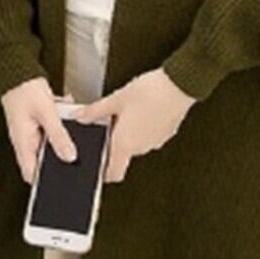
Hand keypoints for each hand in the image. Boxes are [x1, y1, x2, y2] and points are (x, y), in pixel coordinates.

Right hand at [0, 75, 78, 183]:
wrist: (18, 68)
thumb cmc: (24, 88)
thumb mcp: (46, 112)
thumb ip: (58, 135)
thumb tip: (70, 156)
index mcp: (23, 143)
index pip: (31, 174)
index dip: (45, 182)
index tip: (61, 182)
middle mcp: (26, 139)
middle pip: (44, 158)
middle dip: (60, 155)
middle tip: (74, 152)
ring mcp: (32, 130)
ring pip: (51, 140)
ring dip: (62, 133)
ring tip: (68, 123)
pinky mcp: (38, 120)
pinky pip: (52, 126)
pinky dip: (61, 120)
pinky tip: (65, 108)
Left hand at [68, 67, 196, 182]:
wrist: (178, 85)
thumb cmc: (150, 92)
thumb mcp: (116, 99)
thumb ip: (95, 111)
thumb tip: (81, 117)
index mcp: (125, 144)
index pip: (114, 173)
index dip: (104, 173)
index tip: (99, 166)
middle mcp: (142, 147)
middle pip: (124, 154)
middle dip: (116, 141)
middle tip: (111, 124)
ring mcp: (156, 141)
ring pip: (138, 143)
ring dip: (131, 133)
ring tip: (128, 112)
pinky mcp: (167, 133)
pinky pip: (151, 135)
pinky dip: (145, 127)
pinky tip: (143, 109)